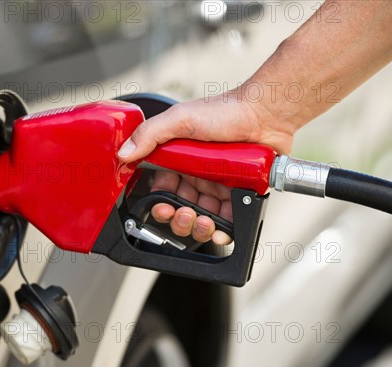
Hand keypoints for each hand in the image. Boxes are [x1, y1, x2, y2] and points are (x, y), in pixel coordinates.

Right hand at [118, 93, 293, 243]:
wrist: (266, 113)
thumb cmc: (227, 110)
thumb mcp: (180, 118)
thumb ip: (149, 134)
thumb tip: (124, 153)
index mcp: (180, 159)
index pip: (163, 188)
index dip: (159, 202)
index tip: (161, 207)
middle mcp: (198, 173)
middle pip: (181, 207)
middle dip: (178, 219)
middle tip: (183, 214)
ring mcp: (219, 184)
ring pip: (203, 217)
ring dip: (198, 227)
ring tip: (203, 221)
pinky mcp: (240, 192)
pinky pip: (229, 218)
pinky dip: (223, 230)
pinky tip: (220, 230)